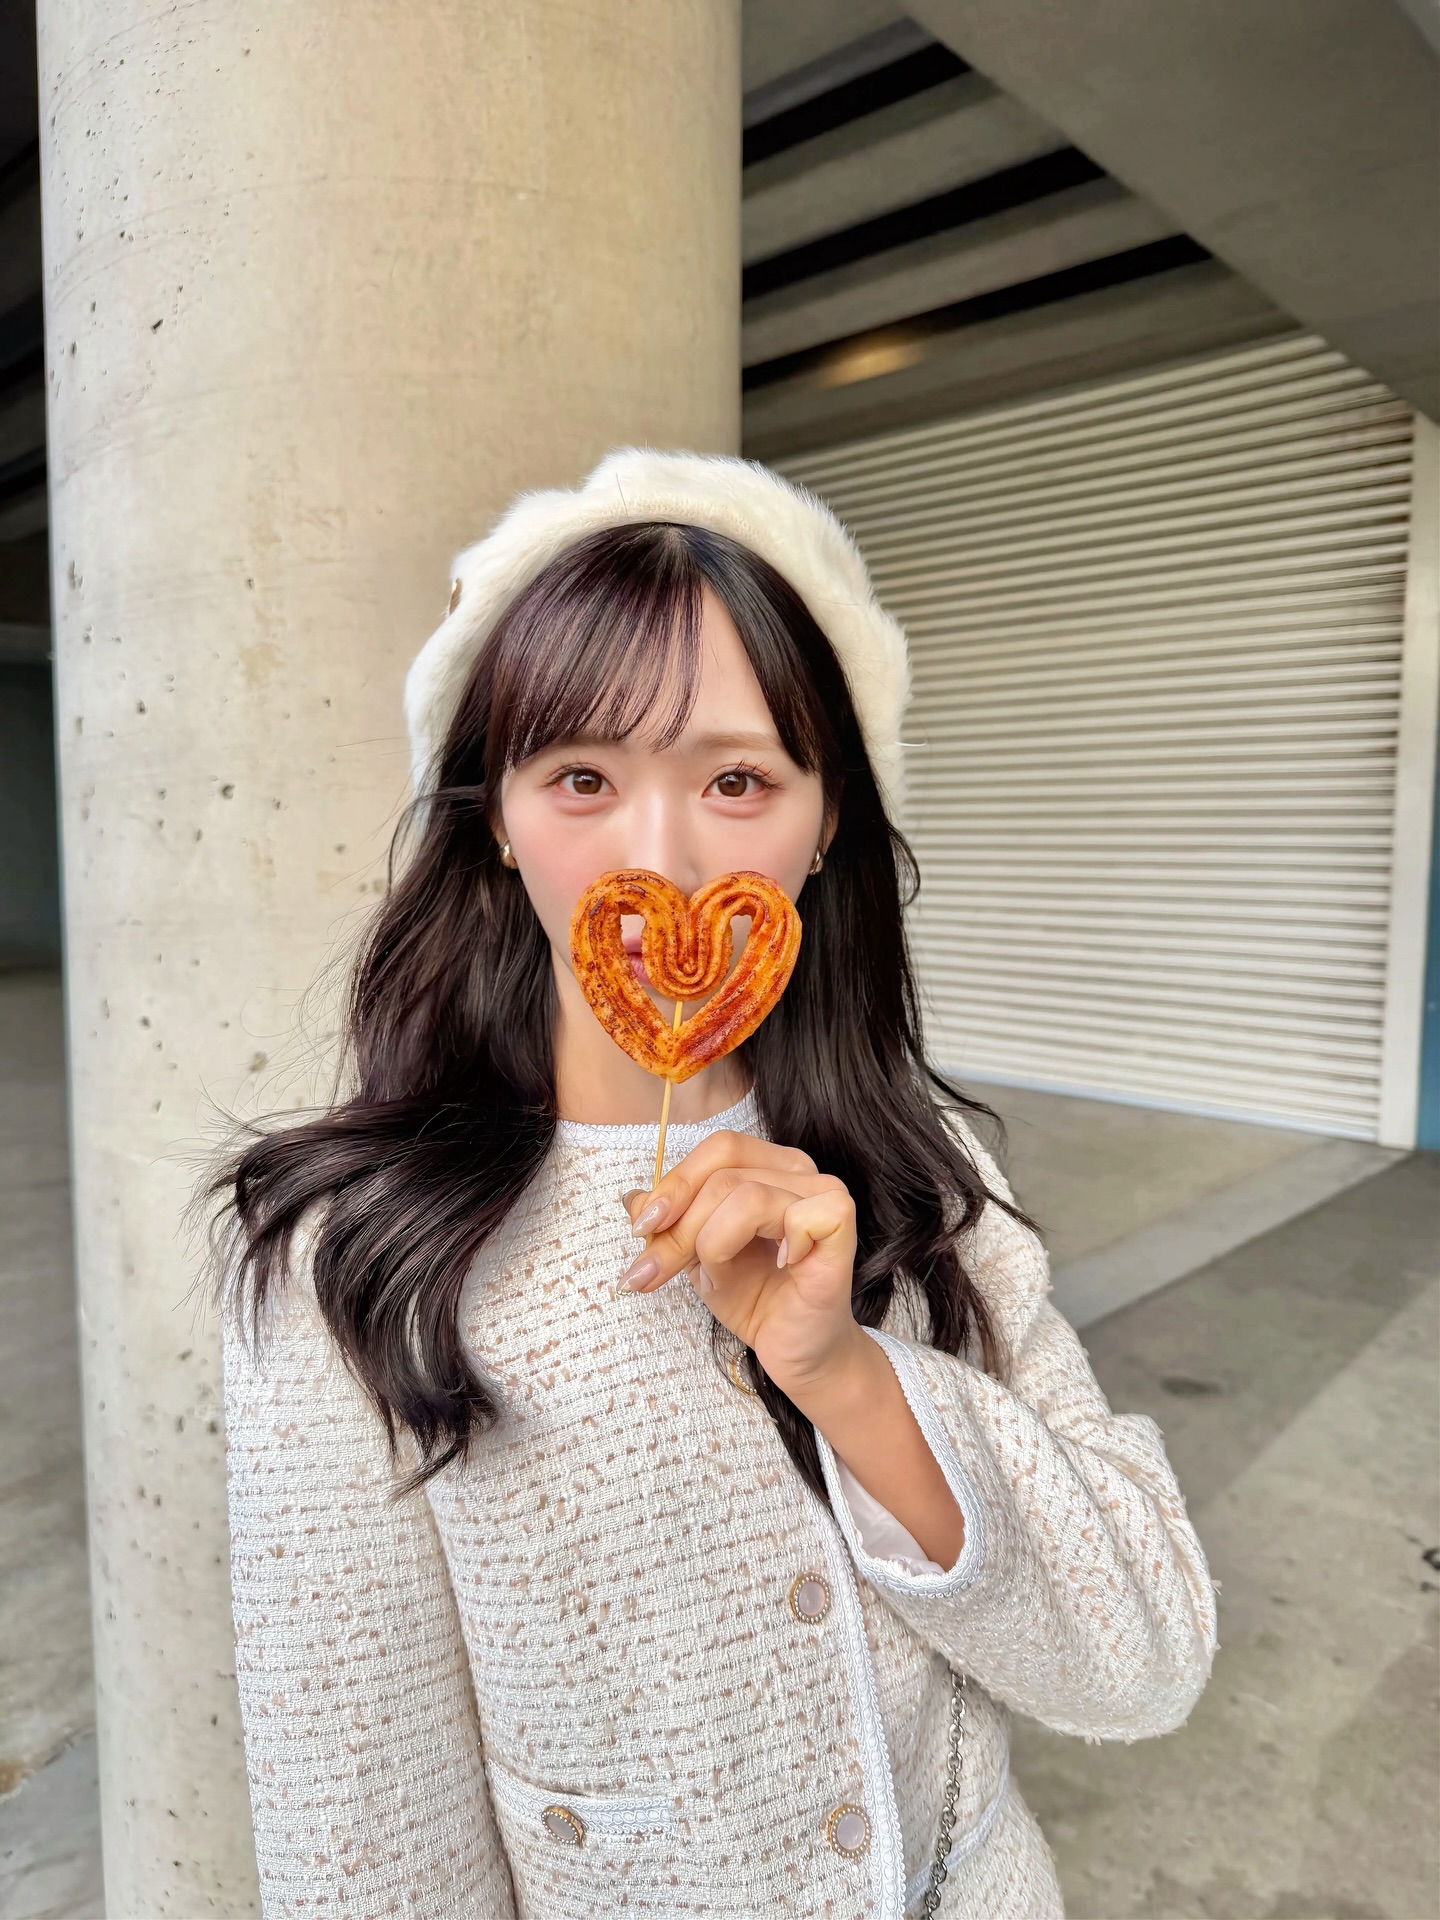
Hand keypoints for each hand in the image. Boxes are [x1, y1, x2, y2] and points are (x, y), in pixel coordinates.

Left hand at [619, 1130, 864, 1396]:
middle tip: (653, 1272)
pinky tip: (779, 1266)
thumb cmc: (755, 1297)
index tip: (641, 1230)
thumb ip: (669, 1223)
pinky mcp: (840, 1228)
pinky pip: (796, 1216)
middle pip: (724, 1173)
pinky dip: (772, 1245)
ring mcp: (826, 1195)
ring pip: (747, 1195)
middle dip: (679, 1227)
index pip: (718, 1150)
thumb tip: (633, 1199)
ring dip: (712, 1243)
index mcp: (769, 1166)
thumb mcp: (695, 1256)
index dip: (675, 1184)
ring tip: (716, 1277)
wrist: (796, 1351)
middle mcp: (800, 1171)